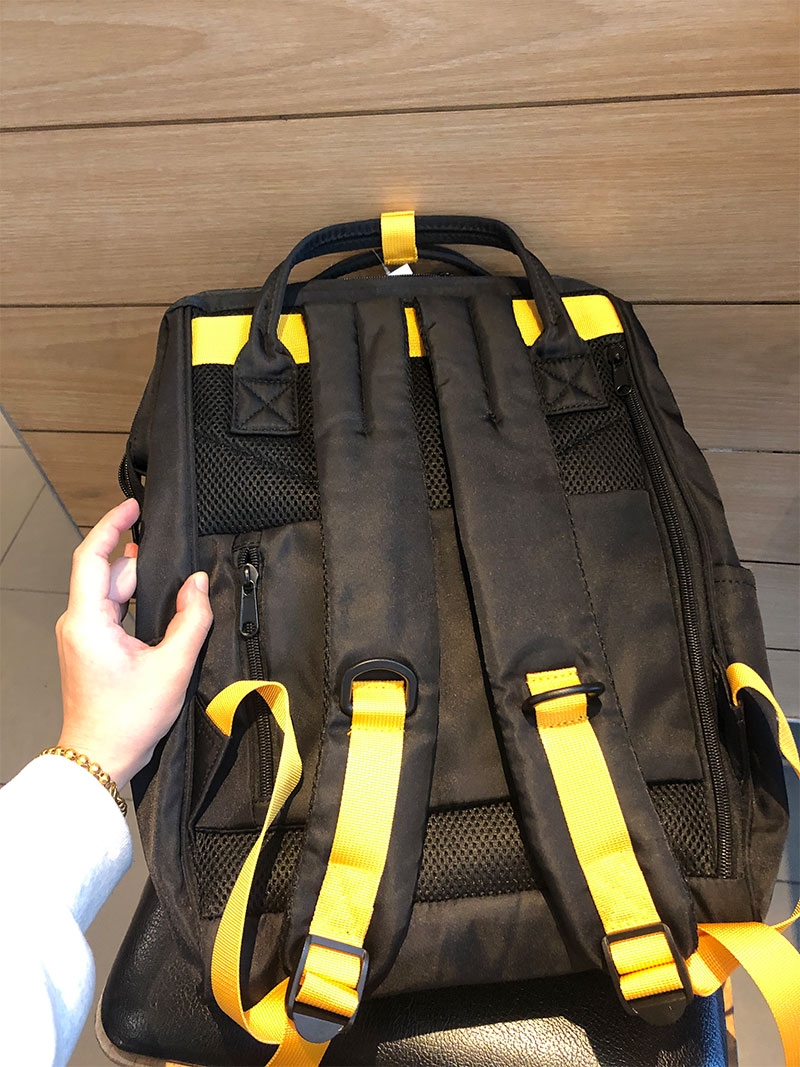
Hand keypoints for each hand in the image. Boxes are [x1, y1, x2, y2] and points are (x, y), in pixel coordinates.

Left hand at [55, 498, 212, 789]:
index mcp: (88, 622)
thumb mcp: (172, 667)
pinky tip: (158, 604)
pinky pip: (109, 610)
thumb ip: (191, 619)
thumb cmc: (127, 720)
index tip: (132, 506)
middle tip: (173, 553)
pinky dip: (132, 601)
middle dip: (139, 560)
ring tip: (173, 583)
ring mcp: (81, 636)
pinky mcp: (89, 647)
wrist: (102, 757)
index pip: (93, 557)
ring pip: (110, 592)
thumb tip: (198, 584)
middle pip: (107, 574)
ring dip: (138, 583)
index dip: (111, 526)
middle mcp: (78, 623)